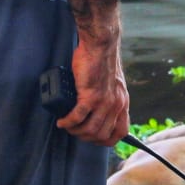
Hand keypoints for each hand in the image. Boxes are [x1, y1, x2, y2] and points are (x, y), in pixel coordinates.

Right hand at [61, 0, 129, 145]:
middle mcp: (116, 105)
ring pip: (90, 130)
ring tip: (67, 126)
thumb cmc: (102, 62)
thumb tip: (98, 112)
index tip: (92, 138)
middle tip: (75, 131)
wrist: (101, 45)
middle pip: (102, 135)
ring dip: (75, 132)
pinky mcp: (90, 95)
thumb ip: (109, 99)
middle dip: (85, 138)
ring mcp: (104, 101)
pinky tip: (62, 120)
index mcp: (122, 103)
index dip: (105, 140)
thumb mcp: (112, 85)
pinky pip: (77, 117)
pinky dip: (67, 122)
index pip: (120, 133)